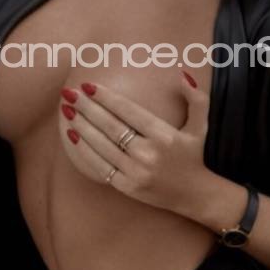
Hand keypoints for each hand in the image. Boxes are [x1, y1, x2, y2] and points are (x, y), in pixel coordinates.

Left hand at [58, 68, 211, 213]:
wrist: (196, 196)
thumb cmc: (195, 155)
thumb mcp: (202, 125)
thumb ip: (196, 98)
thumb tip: (181, 73)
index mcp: (164, 136)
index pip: (128, 111)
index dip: (106, 97)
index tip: (89, 85)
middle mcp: (149, 154)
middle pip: (110, 127)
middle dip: (86, 108)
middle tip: (69, 94)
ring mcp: (136, 172)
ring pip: (102, 146)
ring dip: (82, 127)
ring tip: (67, 111)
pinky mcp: (128, 187)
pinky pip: (100, 167)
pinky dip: (84, 151)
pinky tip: (73, 136)